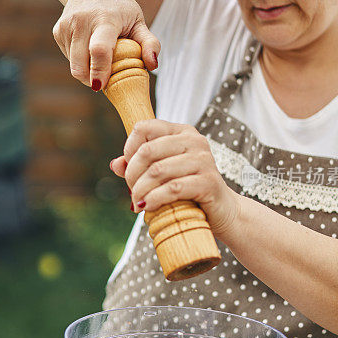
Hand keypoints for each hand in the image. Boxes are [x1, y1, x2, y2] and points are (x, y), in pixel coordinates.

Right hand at [52, 0, 159, 89]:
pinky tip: (89, 47)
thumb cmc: (120, 8)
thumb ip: (149, 43)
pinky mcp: (57, 31)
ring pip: (74, 66)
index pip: (99, 49)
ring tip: (101, 58)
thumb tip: (153, 65)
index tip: (100, 86)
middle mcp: (82, 21)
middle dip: (93, 80)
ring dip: (88, 71)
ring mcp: (66, 26)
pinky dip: (80, 61)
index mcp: (104, 18)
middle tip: (108, 80)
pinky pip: (69, 58)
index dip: (99, 71)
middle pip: (81, 65)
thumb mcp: (138, 20)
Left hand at [110, 120, 240, 240]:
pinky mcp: (208, 182)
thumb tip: (115, 164)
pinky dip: (154, 199)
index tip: (128, 169)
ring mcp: (203, 160)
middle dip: (132, 175)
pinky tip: (147, 207)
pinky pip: (173, 188)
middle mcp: (194, 141)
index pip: (144, 127)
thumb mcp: (162, 173)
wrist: (221, 210)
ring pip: (157, 171)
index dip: (129, 149)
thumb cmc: (188, 189)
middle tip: (132, 191)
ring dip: (140, 190)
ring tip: (138, 202)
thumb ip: (138, 166)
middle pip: (147, 151)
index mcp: (181, 132)